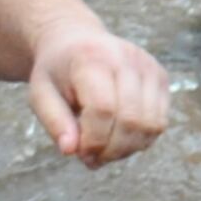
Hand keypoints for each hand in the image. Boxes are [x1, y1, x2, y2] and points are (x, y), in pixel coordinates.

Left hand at [26, 25, 171, 165]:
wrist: (76, 40)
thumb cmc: (57, 71)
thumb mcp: (40, 94)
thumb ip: (54, 122)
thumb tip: (71, 151)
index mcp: (92, 59)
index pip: (103, 108)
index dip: (94, 140)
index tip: (79, 153)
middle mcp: (127, 58)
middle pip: (131, 119)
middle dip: (112, 150)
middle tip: (92, 159)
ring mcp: (149, 66)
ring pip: (151, 124)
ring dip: (128, 148)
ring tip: (105, 151)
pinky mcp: (161, 77)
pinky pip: (160, 121)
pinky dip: (141, 139)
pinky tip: (119, 139)